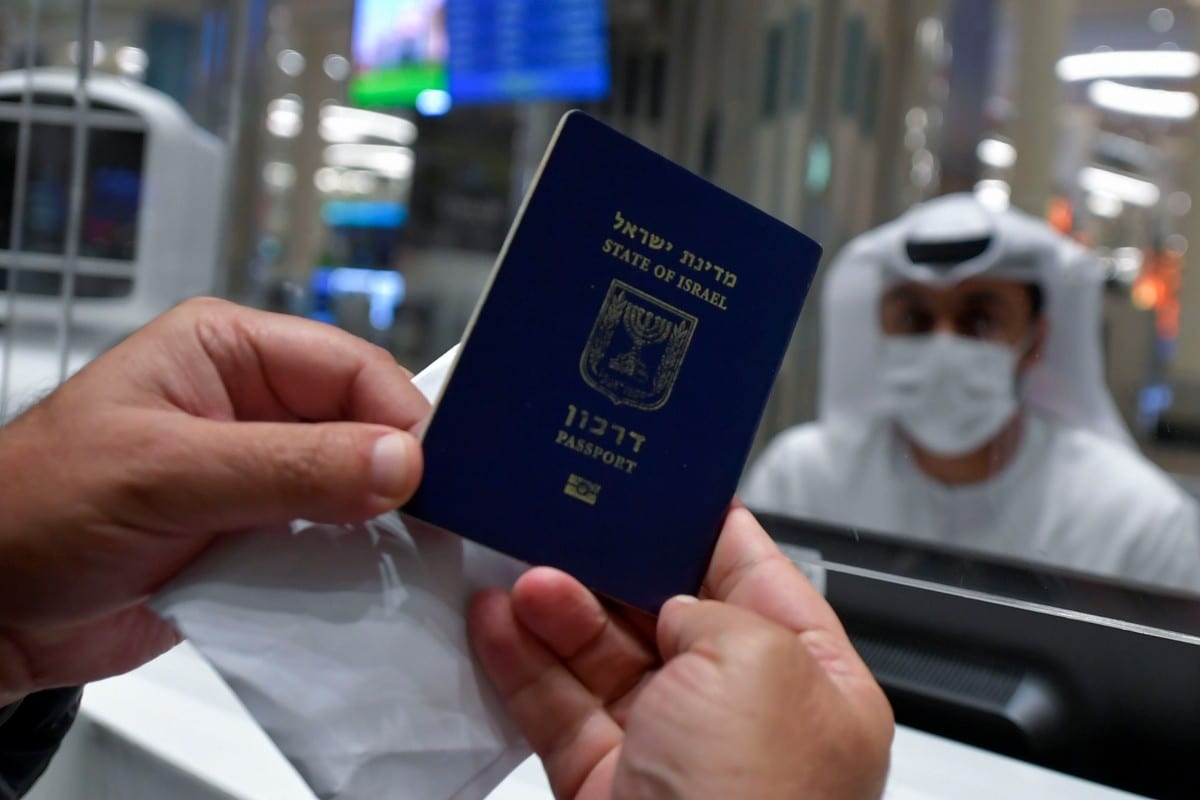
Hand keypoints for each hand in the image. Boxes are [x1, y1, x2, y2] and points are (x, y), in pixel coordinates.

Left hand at [0, 298, 428, 703]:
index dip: (397, 414)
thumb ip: (287, 466)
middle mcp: (251, 406)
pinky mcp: (259, 535)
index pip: (346, 365)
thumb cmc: (34, 510)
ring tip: (405, 555)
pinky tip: (365, 583)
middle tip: (429, 519)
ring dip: (376, 523)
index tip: (433, 471)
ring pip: (354, 487)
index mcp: (226, 351)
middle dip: (395, 471)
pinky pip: (330, 542)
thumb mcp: (165, 474)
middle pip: (361, 426)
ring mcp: (257, 474)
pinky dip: (351, 564)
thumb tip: (397, 462)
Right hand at [469, 503, 892, 799]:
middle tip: (564, 519)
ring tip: (521, 574)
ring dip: (559, 611)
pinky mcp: (608, 789)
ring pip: (605, 659)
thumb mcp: (759, 665)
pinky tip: (496, 622)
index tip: (655, 481)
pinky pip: (561, 711)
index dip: (703, 526)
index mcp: (814, 686)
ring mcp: (673, 755)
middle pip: (668, 614)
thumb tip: (665, 604)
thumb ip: (712, 608)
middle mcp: (746, 719)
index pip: (756, 578)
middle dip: (612, 566)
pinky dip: (525, 665)